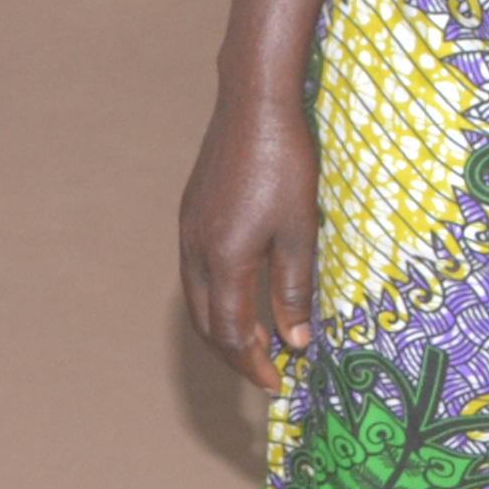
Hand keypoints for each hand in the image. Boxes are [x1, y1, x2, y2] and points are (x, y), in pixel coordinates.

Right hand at [178, 91, 320, 395]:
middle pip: (206, 323)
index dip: (253, 364)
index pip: (232, 332)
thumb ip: (294, 290)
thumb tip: (294, 342)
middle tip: (264, 373)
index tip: (277, 384)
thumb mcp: (300, 232)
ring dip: (221, 329)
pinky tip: (240, 294)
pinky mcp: (191, 212)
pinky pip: (194, 272)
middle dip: (233, 355)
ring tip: (255, 343)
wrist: (254, 104)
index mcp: (224, 258)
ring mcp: (189, 228)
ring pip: (196, 298)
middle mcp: (196, 248)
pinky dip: (214, 299)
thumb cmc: (285, 165)